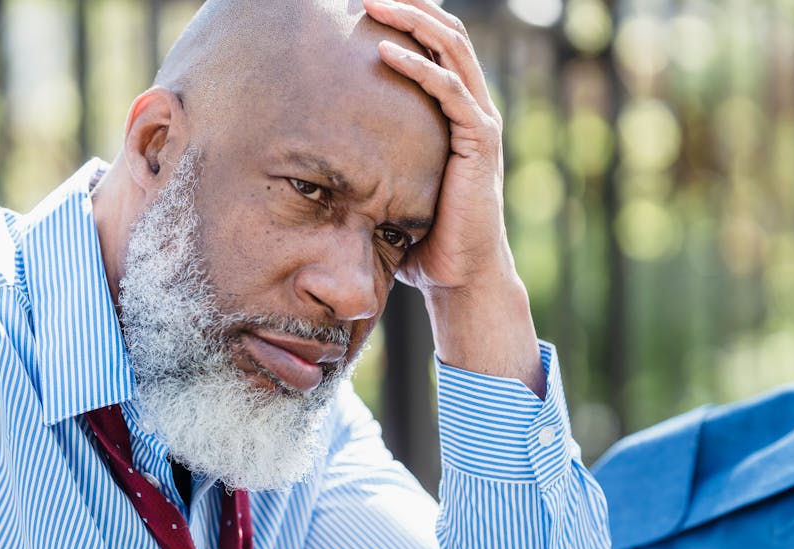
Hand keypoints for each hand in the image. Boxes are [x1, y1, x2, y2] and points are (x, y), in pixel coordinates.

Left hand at [364, 0, 545, 394]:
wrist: (458, 276)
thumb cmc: (421, 240)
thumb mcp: (389, 188)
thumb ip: (368, 164)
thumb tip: (313, 161)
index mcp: (453, 112)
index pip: (433, 46)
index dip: (405, 17)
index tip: (364, 0)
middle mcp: (472, 108)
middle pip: (445, 33)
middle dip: (408, 3)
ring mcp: (480, 122)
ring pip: (450, 50)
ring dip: (412, 20)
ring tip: (372, 0)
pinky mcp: (480, 142)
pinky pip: (449, 92)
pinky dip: (419, 67)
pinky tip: (385, 52)